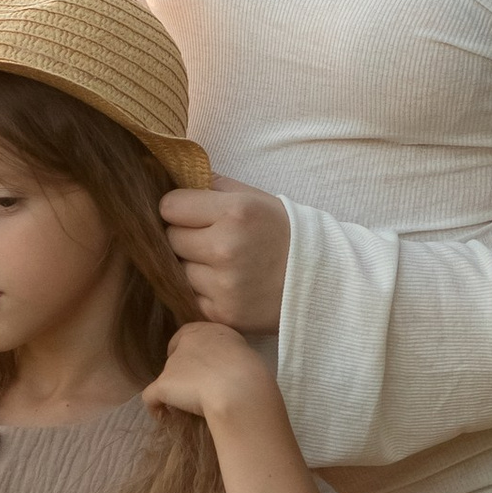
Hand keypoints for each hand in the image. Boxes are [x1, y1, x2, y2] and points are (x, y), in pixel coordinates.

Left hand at [143, 320, 276, 428]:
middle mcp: (185, 343)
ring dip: (173, 392)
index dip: (186, 356)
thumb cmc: (249, 373)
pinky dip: (156, 408)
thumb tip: (221, 367)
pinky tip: (165, 417)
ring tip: (187, 409)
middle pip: (174, 359)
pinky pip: (150, 398)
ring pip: (165, 379)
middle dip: (181, 376)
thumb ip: (224, 354)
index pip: (183, 339)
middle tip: (196, 393)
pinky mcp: (163, 385)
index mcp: (205, 330)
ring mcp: (171, 364)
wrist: (239, 388)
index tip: (196, 372)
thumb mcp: (240, 352)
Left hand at [160, 183, 290, 334]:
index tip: (190, 213)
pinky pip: (190, 297)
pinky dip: (202, 292)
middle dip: (184, 237)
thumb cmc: (285, 234)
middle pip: (170, 239)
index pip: (170, 206)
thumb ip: (214, 185)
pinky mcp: (222, 314)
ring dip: (192, 267)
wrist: (321, 281)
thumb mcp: (256, 198)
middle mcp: (225, 248)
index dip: (178, 208)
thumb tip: (176, 178)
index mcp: (235, 212)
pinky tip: (225, 285)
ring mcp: (223, 285)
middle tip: (209, 239)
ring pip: (178, 270)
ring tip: (221, 265)